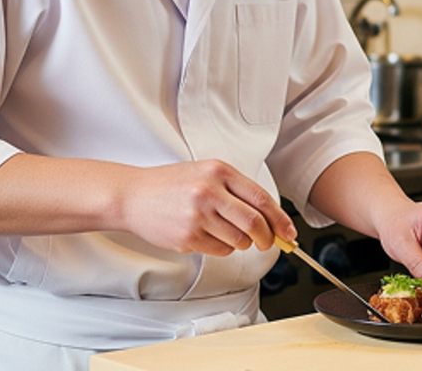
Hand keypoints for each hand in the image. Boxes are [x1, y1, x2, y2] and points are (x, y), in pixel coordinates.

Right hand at [120, 159, 295, 256]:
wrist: (132, 196)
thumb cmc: (171, 185)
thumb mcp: (206, 173)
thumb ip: (237, 192)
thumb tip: (271, 219)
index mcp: (218, 171)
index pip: (261, 199)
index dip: (280, 220)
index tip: (289, 232)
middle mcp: (209, 192)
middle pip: (255, 223)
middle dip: (267, 238)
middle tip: (268, 242)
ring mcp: (197, 216)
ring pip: (239, 240)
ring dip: (242, 243)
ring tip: (226, 231)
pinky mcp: (187, 237)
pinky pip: (220, 250)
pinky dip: (223, 248)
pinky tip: (208, 235)